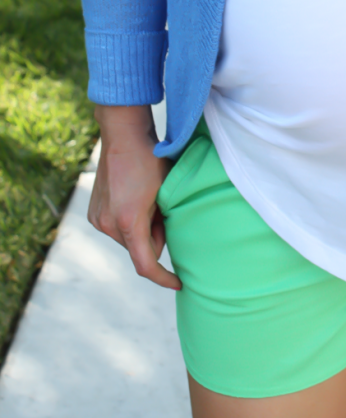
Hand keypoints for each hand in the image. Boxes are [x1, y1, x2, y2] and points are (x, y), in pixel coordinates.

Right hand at [87, 104, 181, 289]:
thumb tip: (161, 246)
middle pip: (138, 249)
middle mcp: (107, 224)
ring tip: (150, 202)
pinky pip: (117, 228)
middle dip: (155, 239)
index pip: (146, 264)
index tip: (179, 282)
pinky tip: (136, 200)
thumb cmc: (150, 161)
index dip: (164, 277)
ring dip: (142, 230)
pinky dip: (130, 222)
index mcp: (128, 222)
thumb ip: (164, 224)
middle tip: (164, 212)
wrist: (124, 135)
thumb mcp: (167, 193)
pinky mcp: (93, 212)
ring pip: (128, 239)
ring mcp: (97, 219)